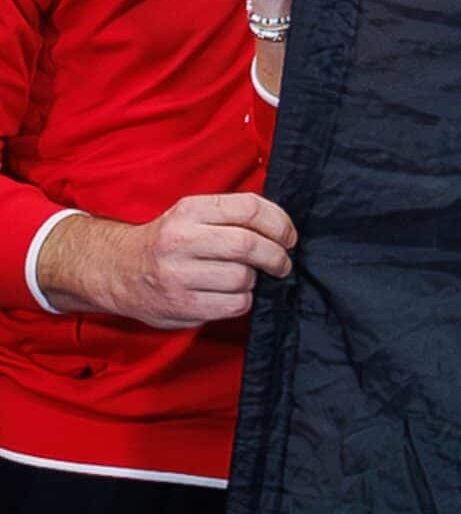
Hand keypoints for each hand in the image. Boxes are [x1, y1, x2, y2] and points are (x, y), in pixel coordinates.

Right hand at [34, 196, 298, 328]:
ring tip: (244, 277)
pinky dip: (243, 300)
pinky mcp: (181, 305)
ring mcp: (178, 274)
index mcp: (189, 209)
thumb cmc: (168, 241)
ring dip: (255, 280)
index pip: (250, 208)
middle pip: (250, 245)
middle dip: (277, 256)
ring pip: (244, 278)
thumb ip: (232, 215)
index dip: (280, 223)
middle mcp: (181, 239)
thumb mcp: (193, 215)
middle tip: (282, 262)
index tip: (289, 237)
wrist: (117, 270)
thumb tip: (283, 227)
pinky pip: (234, 304)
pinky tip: (231, 294)